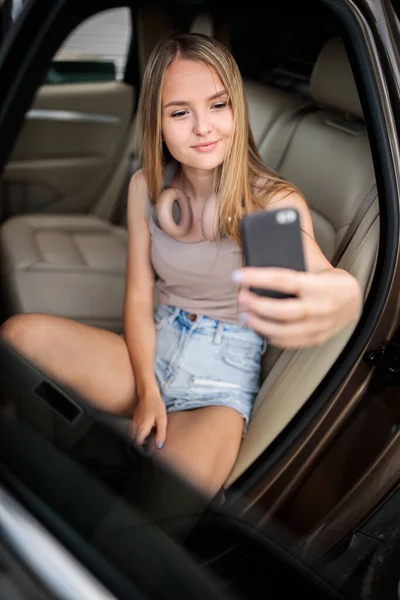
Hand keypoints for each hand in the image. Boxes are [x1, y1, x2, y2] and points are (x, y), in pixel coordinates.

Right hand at [131, 393, 166, 448]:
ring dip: (139, 437)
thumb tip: (159, 446)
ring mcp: (133, 422)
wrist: (148, 393)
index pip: (138, 443)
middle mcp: (135, 426)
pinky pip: (134, 429)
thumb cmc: (156, 406)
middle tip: (148, 445)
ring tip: (148, 438)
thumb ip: (160, 433)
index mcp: (142, 427)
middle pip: (134, 440)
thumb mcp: (162, 419)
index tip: (149, 450)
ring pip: (133, 434)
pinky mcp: (134, 418)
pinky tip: (146, 430)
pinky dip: (138, 432)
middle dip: (140, 444)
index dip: (143, 448)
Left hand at [233, 267, 361, 347]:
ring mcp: (319, 327)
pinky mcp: (315, 339)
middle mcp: (321, 308)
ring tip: (245, 314)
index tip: (238, 275)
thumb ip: (297, 256)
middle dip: (257, 305)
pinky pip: (289, 342)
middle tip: (241, 297)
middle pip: (282, 311)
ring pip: (283, 331)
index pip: (285, 280)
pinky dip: (270, 335)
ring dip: (259, 324)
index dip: (258, 277)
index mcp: (321, 285)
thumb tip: (265, 243)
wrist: (354, 302)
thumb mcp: (318, 264)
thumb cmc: (330, 279)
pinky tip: (259, 326)